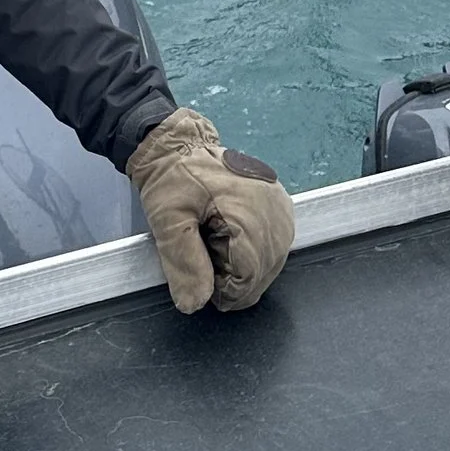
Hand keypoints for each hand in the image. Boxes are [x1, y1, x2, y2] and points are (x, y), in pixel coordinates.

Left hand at [126, 108, 295, 315]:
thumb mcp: (167, 222)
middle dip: (231, 275)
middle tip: (204, 248)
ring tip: (215, 238)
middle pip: (262, 275)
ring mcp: (282, 209)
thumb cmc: (172, 179)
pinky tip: (231, 235)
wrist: (178, 146)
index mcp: (251, 215)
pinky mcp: (281, 206)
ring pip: (270, 265)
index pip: (248, 280)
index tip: (198, 268)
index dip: (220, 287)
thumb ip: (184, 265)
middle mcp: (276, 213)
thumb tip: (196, 304)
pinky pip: (273, 247)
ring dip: (242, 264)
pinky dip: (252, 251)